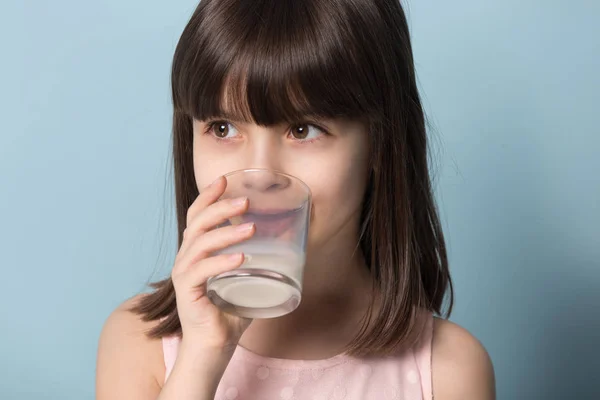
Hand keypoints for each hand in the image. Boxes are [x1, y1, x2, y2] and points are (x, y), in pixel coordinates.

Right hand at [170, 176, 254, 353]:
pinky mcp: (186, 292)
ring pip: (200, 244)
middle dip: (221, 208)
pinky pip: (201, 271)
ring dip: (226, 233)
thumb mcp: (247, 278)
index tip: (225, 180)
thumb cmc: (230, 311)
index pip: (198, 216)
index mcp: (197, 251)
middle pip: (198, 224)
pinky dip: (221, 263)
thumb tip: (289, 240)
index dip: (208, 196)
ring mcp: (184, 274)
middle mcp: (186, 258)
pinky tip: (241, 258)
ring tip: (251, 228)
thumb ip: (260, 259)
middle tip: (246, 202)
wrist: (214, 346)